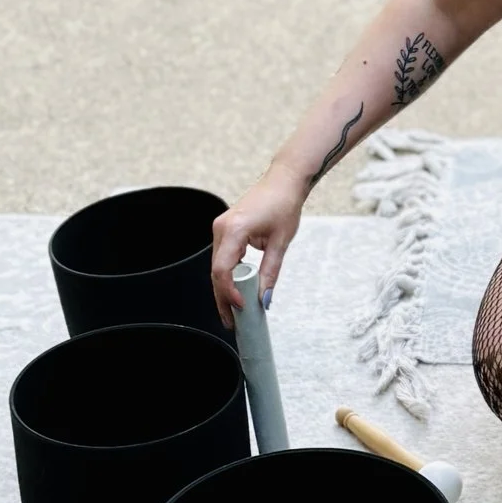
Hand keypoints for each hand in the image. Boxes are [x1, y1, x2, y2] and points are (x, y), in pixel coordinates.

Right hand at [209, 164, 307, 327]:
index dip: (229, 293)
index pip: (223, 270)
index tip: (241, 308)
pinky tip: (236, 291)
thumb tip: (264, 299)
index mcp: (234, 230)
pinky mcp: (226, 230)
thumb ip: (271, 272)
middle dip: (223, 298)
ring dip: (225, 288)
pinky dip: (229, 275)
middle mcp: (222, 229)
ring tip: (234, 311)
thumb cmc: (284, 204)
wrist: (284, 181)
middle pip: (216, 271)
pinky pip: (223, 257)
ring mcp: (221, 228)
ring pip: (218, 266)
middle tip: (232, 321)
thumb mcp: (281, 242)